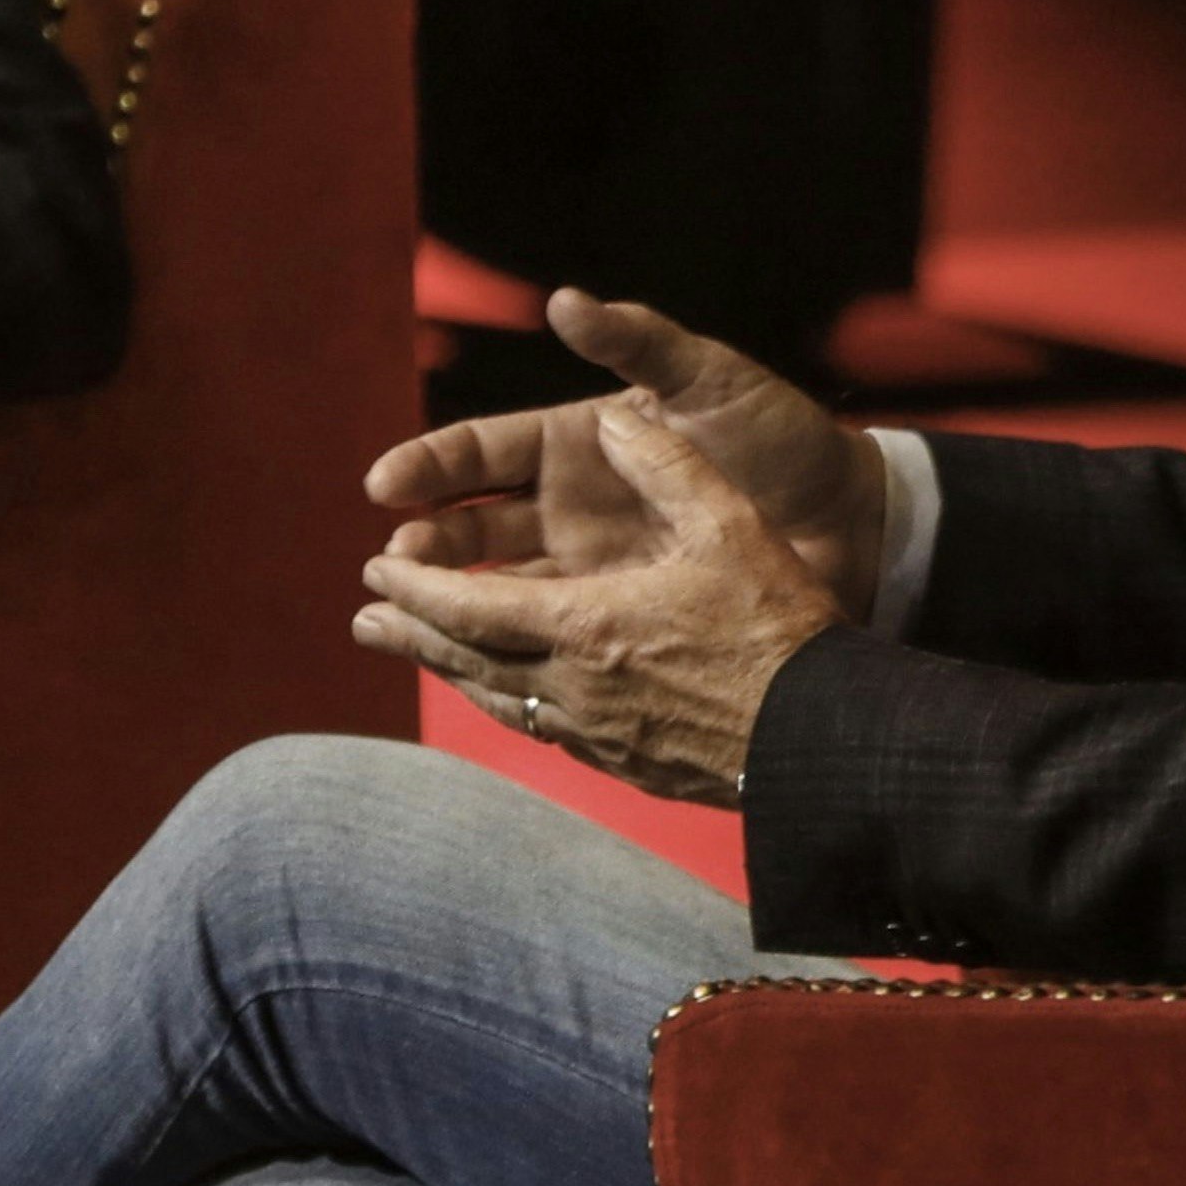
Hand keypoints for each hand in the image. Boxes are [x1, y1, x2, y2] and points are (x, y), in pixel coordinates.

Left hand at [355, 389, 837, 804]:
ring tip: (419, 656)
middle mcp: (572, 685)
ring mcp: (595, 733)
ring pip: (498, 700)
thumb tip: (616, 421)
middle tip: (364, 619)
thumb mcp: (729, 526)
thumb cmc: (778, 626)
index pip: (468, 607)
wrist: (821, 733)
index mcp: (584, 624)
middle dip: (408, 634)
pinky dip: (506, 703)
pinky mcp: (625, 764)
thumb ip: (667, 466)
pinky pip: (542, 730)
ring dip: (448, 672)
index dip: (415, 589)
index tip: (375, 569)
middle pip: (465, 660)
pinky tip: (510, 698)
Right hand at [363, 287, 889, 620]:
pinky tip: (470, 658)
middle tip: (394, 560)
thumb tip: (566, 300)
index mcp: (578, 442)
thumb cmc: (781, 436)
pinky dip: (506, 642)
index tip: (385, 484)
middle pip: (473, 525)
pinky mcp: (621, 615)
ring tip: (408, 614)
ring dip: (451, 598)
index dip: (429, 464)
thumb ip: (641, 343)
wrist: (850, 517)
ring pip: (498, 584)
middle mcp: (570, 504)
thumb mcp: (712, 380)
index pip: (480, 450)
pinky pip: (548, 631)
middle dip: (426, 542)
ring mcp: (591, 563)